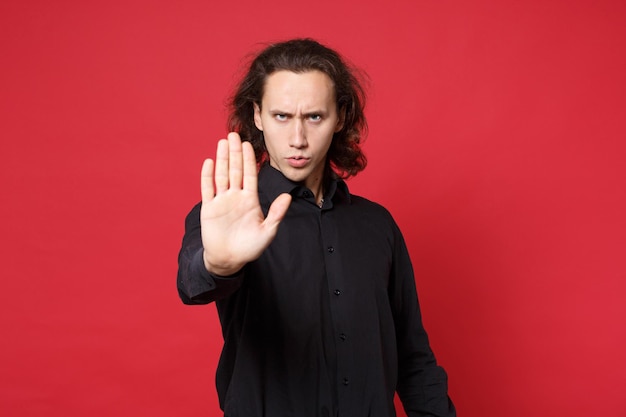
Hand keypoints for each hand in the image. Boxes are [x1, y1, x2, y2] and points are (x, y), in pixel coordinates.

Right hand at [200, 132, 291, 275]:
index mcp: (250, 200)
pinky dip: (207, 176)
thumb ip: (276, 213)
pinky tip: (209, 162)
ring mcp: (221, 201)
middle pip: (235, 170)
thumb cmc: (250, 248)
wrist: (229, 260)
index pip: (250, 175)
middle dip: (235, 152)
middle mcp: (235, 197)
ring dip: (221, 159)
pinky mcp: (209, 208)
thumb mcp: (267, 231)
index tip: (248, 144)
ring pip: (221, 175)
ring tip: (222, 142)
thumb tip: (288, 197)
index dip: (249, 159)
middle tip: (234, 134)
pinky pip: (207, 189)